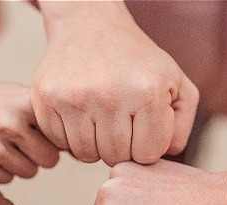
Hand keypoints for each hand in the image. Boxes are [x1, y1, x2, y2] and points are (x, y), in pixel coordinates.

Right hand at [0, 62, 59, 182]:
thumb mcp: (11, 94)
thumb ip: (42, 114)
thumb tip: (79, 142)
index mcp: (23, 102)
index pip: (61, 135)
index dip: (54, 138)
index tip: (42, 135)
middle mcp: (10, 123)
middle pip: (50, 159)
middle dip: (38, 155)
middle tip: (17, 143)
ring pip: (29, 172)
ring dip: (17, 164)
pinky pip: (6, 180)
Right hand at [32, 1, 198, 165]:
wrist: (91, 25)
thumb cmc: (136, 61)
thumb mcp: (176, 84)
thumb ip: (180, 126)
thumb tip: (161, 156)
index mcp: (147, 93)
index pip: (146, 155)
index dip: (145, 145)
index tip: (141, 124)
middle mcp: (110, 95)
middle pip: (115, 157)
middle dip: (120, 146)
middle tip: (119, 120)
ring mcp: (74, 97)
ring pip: (87, 155)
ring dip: (94, 144)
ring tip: (99, 117)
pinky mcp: (47, 98)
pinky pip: (61, 142)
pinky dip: (70, 135)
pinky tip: (79, 114)